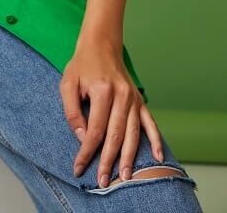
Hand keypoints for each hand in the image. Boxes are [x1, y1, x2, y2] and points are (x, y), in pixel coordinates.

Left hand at [59, 36, 163, 188]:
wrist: (101, 45)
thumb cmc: (82, 65)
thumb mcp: (68, 84)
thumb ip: (73, 112)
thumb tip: (83, 138)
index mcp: (102, 91)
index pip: (95, 130)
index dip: (87, 152)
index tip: (79, 167)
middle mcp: (121, 96)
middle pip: (115, 135)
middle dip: (109, 161)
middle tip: (104, 182)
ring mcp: (133, 98)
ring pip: (133, 133)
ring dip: (129, 157)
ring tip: (126, 177)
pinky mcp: (139, 99)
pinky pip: (150, 123)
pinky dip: (155, 140)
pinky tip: (158, 158)